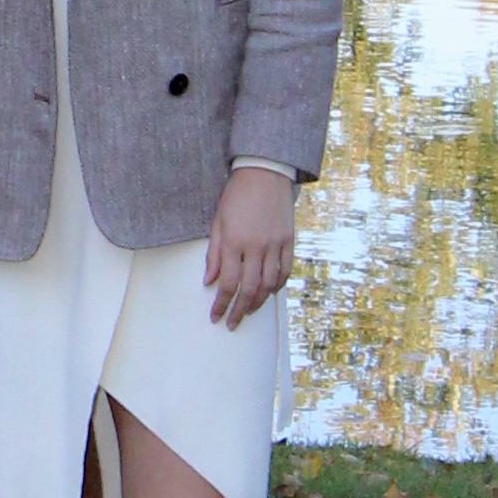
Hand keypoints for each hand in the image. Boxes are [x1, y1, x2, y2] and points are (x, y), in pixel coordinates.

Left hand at [204, 164, 296, 329]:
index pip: (227, 283)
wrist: (265, 173)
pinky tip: (268, 293)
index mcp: (234, 241)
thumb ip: (214, 254)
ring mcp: (275, 244)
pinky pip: (285, 271)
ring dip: (258, 302)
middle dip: (239, 310)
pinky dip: (277, 286)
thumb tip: (209, 281)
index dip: (221, 304)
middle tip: (232, 323)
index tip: (216, 316)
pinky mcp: (289, 240)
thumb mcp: (218, 222)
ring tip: (248, 311)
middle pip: (248, 289)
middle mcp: (256, 246)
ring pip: (269, 284)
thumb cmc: (236, 196)